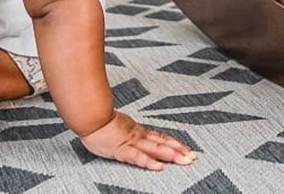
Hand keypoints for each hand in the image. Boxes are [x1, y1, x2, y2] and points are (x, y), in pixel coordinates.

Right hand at [81, 111, 196, 170]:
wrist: (91, 116)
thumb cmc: (100, 122)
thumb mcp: (119, 125)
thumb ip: (128, 128)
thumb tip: (131, 130)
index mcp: (139, 131)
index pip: (161, 138)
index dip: (175, 143)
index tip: (187, 149)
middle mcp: (139, 136)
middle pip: (162, 144)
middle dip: (179, 151)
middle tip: (193, 157)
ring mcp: (132, 142)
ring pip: (155, 149)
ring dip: (171, 155)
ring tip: (184, 160)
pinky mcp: (122, 149)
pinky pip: (137, 157)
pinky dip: (148, 162)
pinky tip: (159, 167)